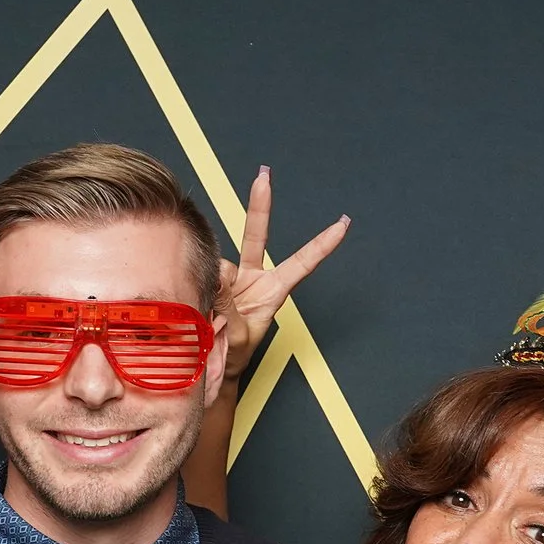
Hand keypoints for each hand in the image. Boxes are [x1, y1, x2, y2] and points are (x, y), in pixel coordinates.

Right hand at [216, 166, 349, 379]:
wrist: (214, 367)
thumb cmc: (235, 356)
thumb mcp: (239, 335)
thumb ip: (229, 304)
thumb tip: (218, 273)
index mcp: (274, 292)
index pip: (302, 264)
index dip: (321, 245)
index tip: (342, 225)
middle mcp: (255, 279)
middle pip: (257, 236)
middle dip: (259, 205)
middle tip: (264, 176)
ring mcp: (231, 279)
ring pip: (220, 264)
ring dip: (215, 286)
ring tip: (214, 316)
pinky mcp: (211, 281)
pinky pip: (205, 273)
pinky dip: (201, 286)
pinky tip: (203, 304)